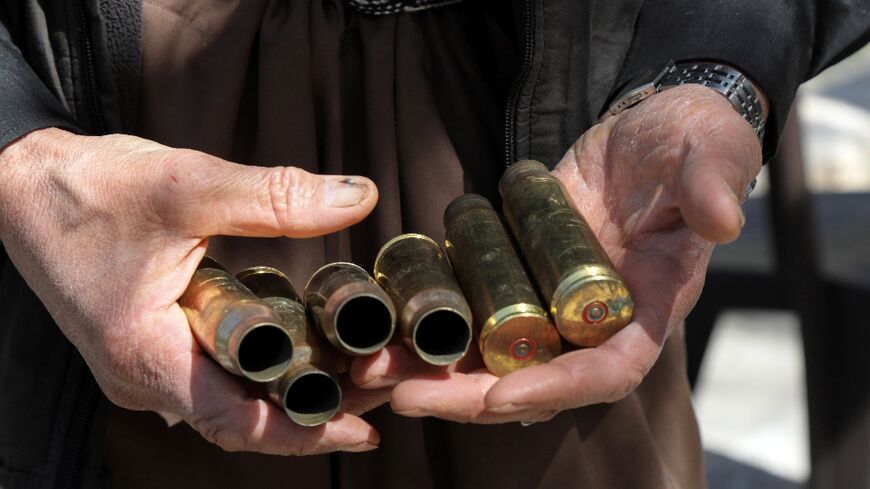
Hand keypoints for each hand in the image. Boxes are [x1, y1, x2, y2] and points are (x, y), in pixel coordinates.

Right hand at [0, 128, 384, 453]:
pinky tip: (302, 350)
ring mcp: (143, 365)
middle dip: (313, 410)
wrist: (24, 183)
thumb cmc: (89, 189)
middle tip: (376, 387)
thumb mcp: (186, 184)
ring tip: (353, 372)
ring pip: (228, 399)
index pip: (238, 423)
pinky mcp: (148, 347)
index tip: (362, 432)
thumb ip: (275, 195)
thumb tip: (360, 198)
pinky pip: (212, 376)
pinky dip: (261, 371)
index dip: (306, 432)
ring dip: (289, 391)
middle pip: (242, 418)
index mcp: (144, 355)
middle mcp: (141, 377)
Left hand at [353, 85, 762, 421]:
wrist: (649, 129)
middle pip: (534, 378)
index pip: (607, 370)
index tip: (499, 396)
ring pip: (494, 352)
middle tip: (407, 396)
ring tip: (376, 370)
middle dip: (470, 395)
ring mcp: (552, 298)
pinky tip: (384, 319)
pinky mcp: (519, 270)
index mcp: (648, 306)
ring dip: (437, 367)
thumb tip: (721, 221)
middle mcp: (596, 318)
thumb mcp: (711, 153)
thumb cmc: (691, 143)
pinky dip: (432, 318)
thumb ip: (713, 186)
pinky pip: (474, 306)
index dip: (556, 389)